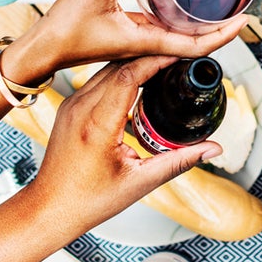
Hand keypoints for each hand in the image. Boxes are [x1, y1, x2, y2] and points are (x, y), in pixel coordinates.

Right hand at [2, 0, 247, 83]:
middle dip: (219, 26)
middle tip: (238, 6)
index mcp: (144, 41)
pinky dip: (176, 18)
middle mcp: (145, 45)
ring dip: (200, 23)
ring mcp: (136, 42)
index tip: (244, 20)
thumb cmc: (64, 30)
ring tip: (217, 1)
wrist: (41, 50)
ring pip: (178, 37)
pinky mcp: (126, 36)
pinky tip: (176, 1)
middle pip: (194, 42)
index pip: (196, 46)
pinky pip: (160, 30)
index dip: (224, 35)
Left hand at [27, 55, 223, 228]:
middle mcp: (80, 108)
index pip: (128, 76)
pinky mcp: (68, 107)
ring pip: (105, 69)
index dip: (155, 60)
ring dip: (133, 63)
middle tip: (176, 56)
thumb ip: (179, 161)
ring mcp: (71, 105)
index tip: (176, 54)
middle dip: (148, 56)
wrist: (50, 206)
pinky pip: (95, 80)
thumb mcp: (140, 182)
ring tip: (161, 63)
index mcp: (96, 125)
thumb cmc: (89, 199)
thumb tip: (212, 149)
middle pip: (118, 66)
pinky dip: (118, 74)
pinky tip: (137, 79)